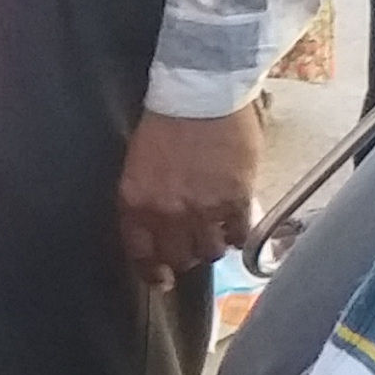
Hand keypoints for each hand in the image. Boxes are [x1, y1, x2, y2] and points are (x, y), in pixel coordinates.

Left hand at [122, 104, 265, 281]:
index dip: (153, 272)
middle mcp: (167, 214)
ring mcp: (203, 209)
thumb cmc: (166, 123)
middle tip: (192, 250)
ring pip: (210, 252)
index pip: (142, 255)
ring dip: (212, 248)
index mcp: (136, 204)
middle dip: (184, 259)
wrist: (200, 95)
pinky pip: (238, 234)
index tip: (161, 279)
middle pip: (178, 258)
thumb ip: (144, 201)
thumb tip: (156, 229)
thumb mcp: (138, 166)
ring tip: (215, 235)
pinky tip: (236, 227)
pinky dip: (238, 236)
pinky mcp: (235, 199)